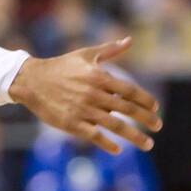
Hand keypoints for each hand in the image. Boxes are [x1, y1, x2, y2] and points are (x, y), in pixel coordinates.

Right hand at [9, 36, 162, 154]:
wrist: (32, 81)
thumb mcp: (86, 54)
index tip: (156, 107)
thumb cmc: (62, 66)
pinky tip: (118, 149)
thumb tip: (130, 40)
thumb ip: (110, 49)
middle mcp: (94, 94)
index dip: (144, 99)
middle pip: (126, 109)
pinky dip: (107, 143)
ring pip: (114, 125)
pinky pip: (94, 136)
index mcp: (99, 77)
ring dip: (134, 136)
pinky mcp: (71, 124)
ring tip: (148, 144)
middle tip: (158, 126)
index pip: (129, 90)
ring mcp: (83, 110)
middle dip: (146, 119)